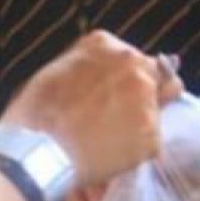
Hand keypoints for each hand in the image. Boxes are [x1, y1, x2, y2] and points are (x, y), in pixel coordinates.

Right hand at [0, 31, 181, 188]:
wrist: (37, 151)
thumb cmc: (38, 113)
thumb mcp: (60, 68)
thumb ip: (94, 63)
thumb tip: (112, 70)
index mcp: (110, 47)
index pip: (140, 59)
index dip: (131, 79)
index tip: (118, 94)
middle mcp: (135, 68)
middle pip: (162, 79)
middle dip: (146, 95)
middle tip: (119, 116)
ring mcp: (147, 103)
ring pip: (158, 112)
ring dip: (141, 122)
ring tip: (110, 137)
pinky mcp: (152, 137)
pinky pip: (151, 143)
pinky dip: (136, 149)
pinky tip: (111, 153)